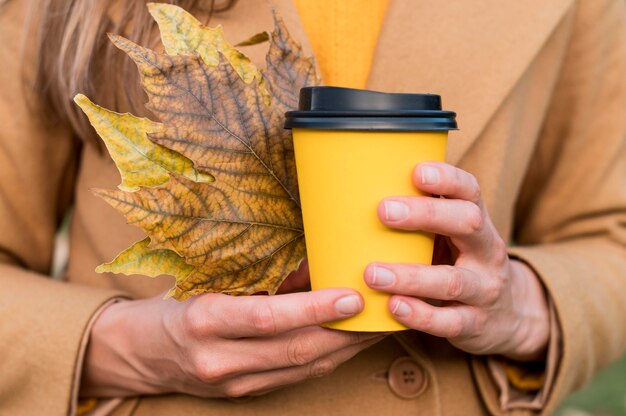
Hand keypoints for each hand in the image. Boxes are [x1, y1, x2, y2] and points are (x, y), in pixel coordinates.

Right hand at [80, 287, 383, 397]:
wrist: (139, 354)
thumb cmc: (174, 305)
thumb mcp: (209, 282)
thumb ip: (261, 279)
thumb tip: (315, 266)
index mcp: (204, 322)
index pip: (268, 318)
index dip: (314, 310)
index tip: (352, 296)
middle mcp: (218, 359)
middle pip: (294, 350)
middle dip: (345, 333)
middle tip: (382, 311)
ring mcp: (232, 384)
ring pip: (302, 369)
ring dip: (345, 349)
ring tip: (378, 327)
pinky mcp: (244, 394)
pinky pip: (295, 378)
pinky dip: (327, 360)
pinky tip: (350, 344)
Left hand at [364, 162, 548, 360]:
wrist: (508, 315)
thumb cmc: (460, 263)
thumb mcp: (451, 235)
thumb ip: (420, 216)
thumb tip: (355, 190)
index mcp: (477, 222)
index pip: (470, 190)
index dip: (447, 179)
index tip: (417, 171)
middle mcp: (487, 251)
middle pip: (467, 223)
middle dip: (427, 215)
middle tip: (383, 211)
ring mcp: (484, 289)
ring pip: (452, 280)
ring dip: (410, 276)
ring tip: (372, 274)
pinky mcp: (475, 323)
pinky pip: (449, 322)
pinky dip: (420, 316)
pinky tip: (393, 307)